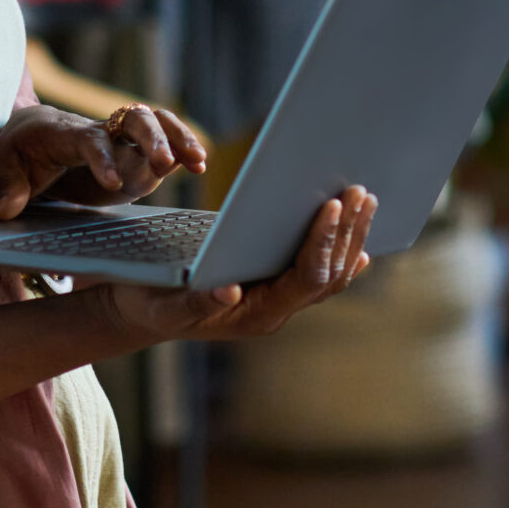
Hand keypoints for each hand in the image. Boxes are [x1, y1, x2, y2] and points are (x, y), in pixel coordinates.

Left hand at [0, 102, 207, 218]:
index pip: (89, 141)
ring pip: (154, 123)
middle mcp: (99, 130)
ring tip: (198, 161)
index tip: (113, 183)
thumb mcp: (4, 166)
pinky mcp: (133, 152)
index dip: (103, 158)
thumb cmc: (20, 149)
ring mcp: (120, 140)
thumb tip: (8, 209)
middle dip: (151, 139)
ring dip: (177, 137)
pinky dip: (182, 145)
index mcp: (65, 133)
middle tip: (166, 164)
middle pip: (131, 120)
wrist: (35, 131)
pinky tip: (198, 162)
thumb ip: (8, 187)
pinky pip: (162, 138)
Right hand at [100, 187, 377, 341]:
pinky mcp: (278, 288)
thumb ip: (195, 302)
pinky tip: (355, 232)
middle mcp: (276, 312)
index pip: (305, 278)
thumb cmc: (149, 303)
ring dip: (351, 236)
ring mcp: (281, 303)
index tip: (331, 204)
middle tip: (361, 191)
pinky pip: (321, 272)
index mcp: (256, 316)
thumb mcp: (164, 303)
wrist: (143, 314)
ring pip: (332, 273)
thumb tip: (227, 291)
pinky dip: (341, 248)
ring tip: (366, 199)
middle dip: (347, 232)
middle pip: (329, 274)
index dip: (323, 242)